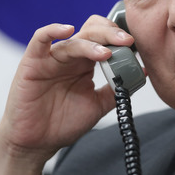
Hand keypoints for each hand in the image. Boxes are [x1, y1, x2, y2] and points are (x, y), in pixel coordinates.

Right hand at [0, 15, 133, 174]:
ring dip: (92, 42)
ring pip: (73, 39)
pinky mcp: (32, 62)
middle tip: (127, 41)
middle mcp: (70, 56)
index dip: (119, 37)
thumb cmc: (62, 124)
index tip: (137, 45)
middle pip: (92, 32)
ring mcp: (51, 58)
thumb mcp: (97, 105)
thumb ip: (117, 89)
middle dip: (111, 34)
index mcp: (85, 63)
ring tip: (107, 53)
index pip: (104, 38)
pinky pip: (40, 39)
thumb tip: (142, 72)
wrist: (35, 144)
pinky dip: (53, 30)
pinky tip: (67, 30)